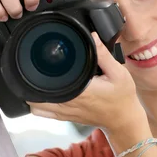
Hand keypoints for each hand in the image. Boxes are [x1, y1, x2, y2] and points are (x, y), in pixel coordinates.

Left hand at [29, 33, 147, 135]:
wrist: (124, 120)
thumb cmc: (122, 98)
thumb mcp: (119, 73)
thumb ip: (104, 55)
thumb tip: (92, 36)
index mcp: (80, 92)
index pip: (49, 83)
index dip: (40, 71)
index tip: (40, 61)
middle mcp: (69, 104)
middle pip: (35, 95)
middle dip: (32, 80)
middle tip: (37, 67)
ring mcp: (65, 113)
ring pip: (35, 106)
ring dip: (33, 93)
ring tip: (37, 80)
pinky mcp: (66, 118)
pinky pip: (43, 113)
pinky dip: (38, 104)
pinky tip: (43, 93)